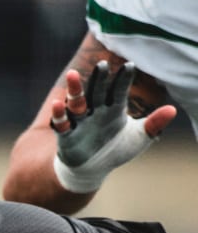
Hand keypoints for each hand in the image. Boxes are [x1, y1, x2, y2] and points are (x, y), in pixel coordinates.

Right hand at [49, 61, 175, 192]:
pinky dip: (59, 114)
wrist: (93, 168)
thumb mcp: (139, 137)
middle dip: (99, 78)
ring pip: (76, 102)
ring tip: (73, 74)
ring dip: (74, 89)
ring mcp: (80, 122)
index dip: (123, 80)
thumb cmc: (116, 149)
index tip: (130, 65)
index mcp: (113, 109)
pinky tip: (58, 104)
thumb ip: (153, 124)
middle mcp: (95, 111)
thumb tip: (173, 110)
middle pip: (96, 91)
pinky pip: (62, 123)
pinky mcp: (67, 134)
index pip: (119, 91)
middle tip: (102, 64)